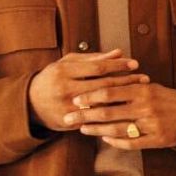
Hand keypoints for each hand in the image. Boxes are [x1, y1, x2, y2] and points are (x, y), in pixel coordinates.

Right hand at [28, 49, 148, 132]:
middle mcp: (64, 90)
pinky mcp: (70, 123)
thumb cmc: (53, 78)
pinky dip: (113, 113)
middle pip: (102, 86)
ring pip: (101, 104)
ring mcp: (67, 108)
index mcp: (63, 72)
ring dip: (124, 98)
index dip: (117, 65)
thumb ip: (93, 58)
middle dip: (126, 81)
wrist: (30, 104)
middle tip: (145, 78)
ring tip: (142, 92)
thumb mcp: (69, 63)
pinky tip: (128, 109)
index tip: (135, 63)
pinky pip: (96, 118)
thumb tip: (119, 52)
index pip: (96, 68)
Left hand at [63, 81, 175, 148]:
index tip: (75, 99)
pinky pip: (131, 142)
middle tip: (69, 116)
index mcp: (142, 90)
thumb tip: (99, 86)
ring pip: (116, 129)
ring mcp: (151, 125)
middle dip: (85, 115)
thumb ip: (127, 86)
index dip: (90, 96)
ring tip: (82, 128)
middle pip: (108, 112)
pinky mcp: (156, 140)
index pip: (110, 92)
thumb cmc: (165, 98)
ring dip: (96, 130)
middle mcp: (146, 107)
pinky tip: (104, 138)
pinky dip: (115, 141)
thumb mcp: (148, 87)